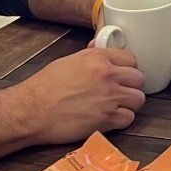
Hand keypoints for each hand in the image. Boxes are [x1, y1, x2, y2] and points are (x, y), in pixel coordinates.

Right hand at [9, 48, 148, 143]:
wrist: (32, 110)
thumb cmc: (45, 87)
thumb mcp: (69, 61)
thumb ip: (91, 57)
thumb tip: (102, 51)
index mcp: (98, 58)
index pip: (131, 59)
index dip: (127, 69)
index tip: (122, 76)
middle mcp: (107, 75)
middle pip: (139, 79)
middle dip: (131, 86)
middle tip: (121, 92)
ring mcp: (109, 97)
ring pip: (138, 99)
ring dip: (129, 104)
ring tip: (117, 106)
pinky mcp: (106, 119)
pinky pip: (129, 119)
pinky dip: (122, 120)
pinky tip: (111, 119)